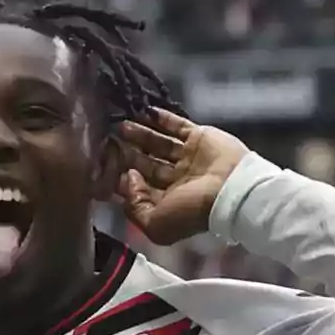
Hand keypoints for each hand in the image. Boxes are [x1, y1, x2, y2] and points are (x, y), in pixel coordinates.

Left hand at [117, 108, 249, 244]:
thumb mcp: (156, 224)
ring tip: (121, 125)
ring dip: (140, 134)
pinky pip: (177, 126)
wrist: (231, 189)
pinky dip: (161, 118)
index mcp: (167, 201)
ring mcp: (188, 157)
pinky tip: (144, 111)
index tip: (104, 164)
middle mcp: (176, 179)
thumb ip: (135, 206)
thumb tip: (128, 179)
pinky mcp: (199, 138)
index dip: (121, 177)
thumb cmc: (192, 210)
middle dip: (128, 153)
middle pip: (147, 164)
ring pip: (159, 143)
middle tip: (108, 140)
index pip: (139, 188)